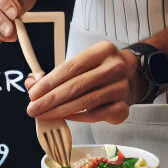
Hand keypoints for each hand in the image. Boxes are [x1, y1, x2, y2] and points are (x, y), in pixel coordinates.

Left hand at [25, 40, 146, 123]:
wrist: (135, 74)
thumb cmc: (102, 68)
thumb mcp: (84, 62)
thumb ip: (57, 73)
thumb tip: (32, 83)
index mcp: (103, 50)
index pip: (72, 66)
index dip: (50, 81)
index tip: (34, 93)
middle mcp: (115, 67)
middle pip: (77, 86)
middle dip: (50, 100)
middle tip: (33, 109)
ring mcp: (121, 88)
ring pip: (85, 103)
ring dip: (60, 111)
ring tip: (43, 115)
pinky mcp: (124, 107)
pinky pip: (96, 115)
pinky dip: (78, 118)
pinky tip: (65, 117)